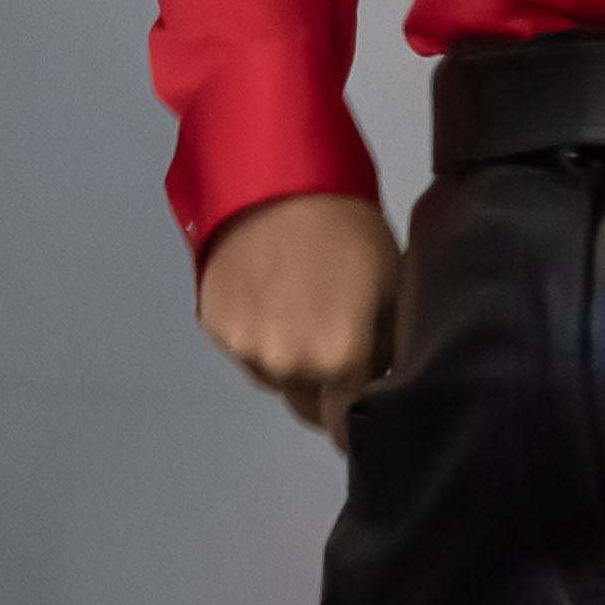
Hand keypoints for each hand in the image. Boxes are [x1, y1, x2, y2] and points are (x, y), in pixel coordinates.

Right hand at [196, 192, 399, 439]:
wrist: (276, 177)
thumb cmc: (349, 231)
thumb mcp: (393, 291)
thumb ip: (386, 352)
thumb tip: (379, 386)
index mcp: (336, 362)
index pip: (343, 426)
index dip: (353, 415)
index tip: (359, 394)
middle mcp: (285, 366)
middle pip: (306, 405)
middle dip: (323, 385)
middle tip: (333, 339)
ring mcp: (242, 347)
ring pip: (271, 377)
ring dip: (285, 360)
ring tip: (295, 309)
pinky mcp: (212, 324)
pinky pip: (242, 349)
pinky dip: (255, 333)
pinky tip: (266, 294)